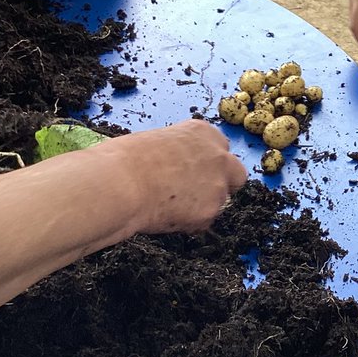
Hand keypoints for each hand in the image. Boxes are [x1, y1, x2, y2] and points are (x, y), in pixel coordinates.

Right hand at [113, 120, 246, 233]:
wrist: (121, 182)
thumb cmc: (125, 160)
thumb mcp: (156, 142)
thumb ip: (177, 153)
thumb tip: (174, 168)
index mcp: (203, 133)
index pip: (219, 149)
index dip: (207, 164)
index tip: (193, 172)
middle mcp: (218, 156)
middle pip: (236, 175)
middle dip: (222, 185)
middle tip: (196, 195)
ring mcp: (218, 184)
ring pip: (220, 202)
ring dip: (203, 207)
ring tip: (168, 207)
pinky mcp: (210, 210)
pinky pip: (203, 223)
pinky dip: (189, 224)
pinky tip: (165, 217)